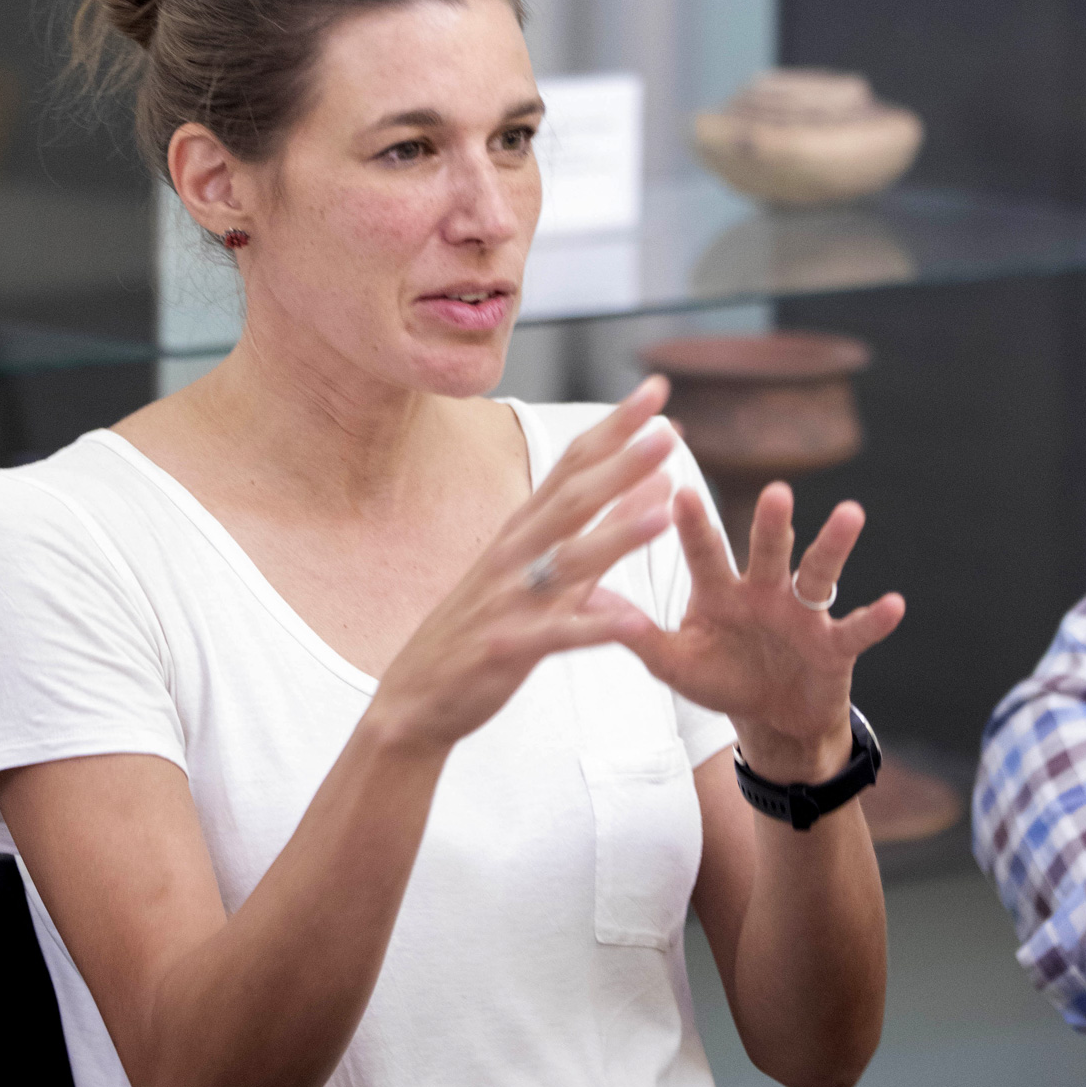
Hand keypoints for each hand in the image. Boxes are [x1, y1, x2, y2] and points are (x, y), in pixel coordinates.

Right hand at [368, 378, 680, 757]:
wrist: (415, 696)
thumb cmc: (481, 628)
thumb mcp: (532, 572)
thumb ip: (590, 538)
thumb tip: (649, 495)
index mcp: (522, 530)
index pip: (573, 464)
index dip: (614, 426)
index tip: (656, 390)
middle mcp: (514, 554)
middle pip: (575, 498)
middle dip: (623, 463)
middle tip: (670, 430)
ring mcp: (509, 599)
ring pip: (570, 559)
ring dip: (618, 534)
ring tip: (665, 510)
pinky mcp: (508, 648)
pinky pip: (558, 635)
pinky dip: (596, 626)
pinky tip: (636, 622)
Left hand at [616, 479, 904, 782]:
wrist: (770, 721)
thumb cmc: (720, 679)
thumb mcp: (676, 664)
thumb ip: (640, 635)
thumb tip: (590, 600)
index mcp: (720, 591)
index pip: (704, 551)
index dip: (692, 525)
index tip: (678, 490)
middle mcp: (764, 590)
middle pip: (767, 549)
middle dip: (770, 522)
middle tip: (775, 490)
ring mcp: (802, 614)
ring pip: (818, 572)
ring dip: (835, 544)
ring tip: (851, 513)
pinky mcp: (834, 645)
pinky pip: (856, 629)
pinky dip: (875, 618)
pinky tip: (895, 604)